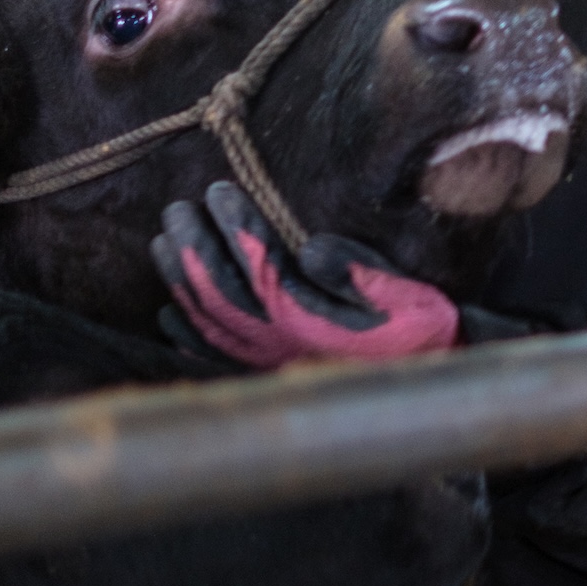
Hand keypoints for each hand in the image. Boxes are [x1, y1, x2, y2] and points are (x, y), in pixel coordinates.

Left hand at [152, 181, 460, 369]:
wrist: (424, 394)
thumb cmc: (419, 335)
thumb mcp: (404, 298)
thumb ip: (356, 273)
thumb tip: (310, 249)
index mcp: (308, 318)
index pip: (257, 264)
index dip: (234, 226)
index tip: (218, 191)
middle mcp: (277, 344)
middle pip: (219, 292)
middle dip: (194, 246)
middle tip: (177, 210)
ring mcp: (264, 365)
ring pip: (207, 322)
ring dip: (180, 281)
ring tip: (162, 242)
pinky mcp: (263, 381)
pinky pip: (211, 361)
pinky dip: (185, 337)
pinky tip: (168, 316)